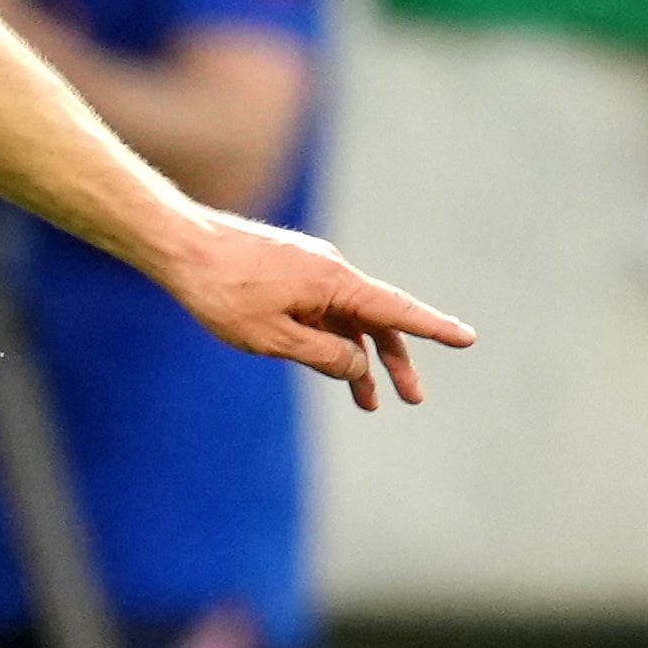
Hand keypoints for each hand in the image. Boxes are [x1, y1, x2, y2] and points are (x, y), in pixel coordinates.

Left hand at [155, 211, 473, 409]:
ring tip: (368, 402)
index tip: (467, 339)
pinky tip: (330, 366)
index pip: (396, 311)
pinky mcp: (289, 274)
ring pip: (348, 319)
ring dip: (360, 357)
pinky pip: (322, 311)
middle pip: (376, 320)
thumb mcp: (273, 337)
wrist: (179, 246)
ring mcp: (309, 271)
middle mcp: (331, 271)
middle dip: (396, 361)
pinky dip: (331, 339)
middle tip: (412, 398)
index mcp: (335, 282)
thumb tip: (360, 364)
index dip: (433, 328)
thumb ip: (324, 355)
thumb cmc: (222, 291)